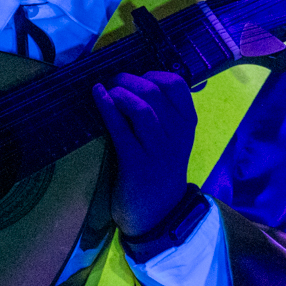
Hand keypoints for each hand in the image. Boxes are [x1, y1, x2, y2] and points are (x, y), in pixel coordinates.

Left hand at [93, 72, 197, 237]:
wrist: (158, 211)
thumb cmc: (160, 170)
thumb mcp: (172, 140)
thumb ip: (165, 115)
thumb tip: (140, 84)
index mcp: (187, 124)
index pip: (177, 85)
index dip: (153, 73)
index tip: (137, 77)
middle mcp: (176, 133)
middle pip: (155, 92)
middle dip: (130, 80)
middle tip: (113, 81)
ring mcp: (158, 149)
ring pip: (142, 108)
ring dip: (121, 92)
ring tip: (106, 89)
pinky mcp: (136, 163)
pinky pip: (121, 130)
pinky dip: (108, 109)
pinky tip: (98, 96)